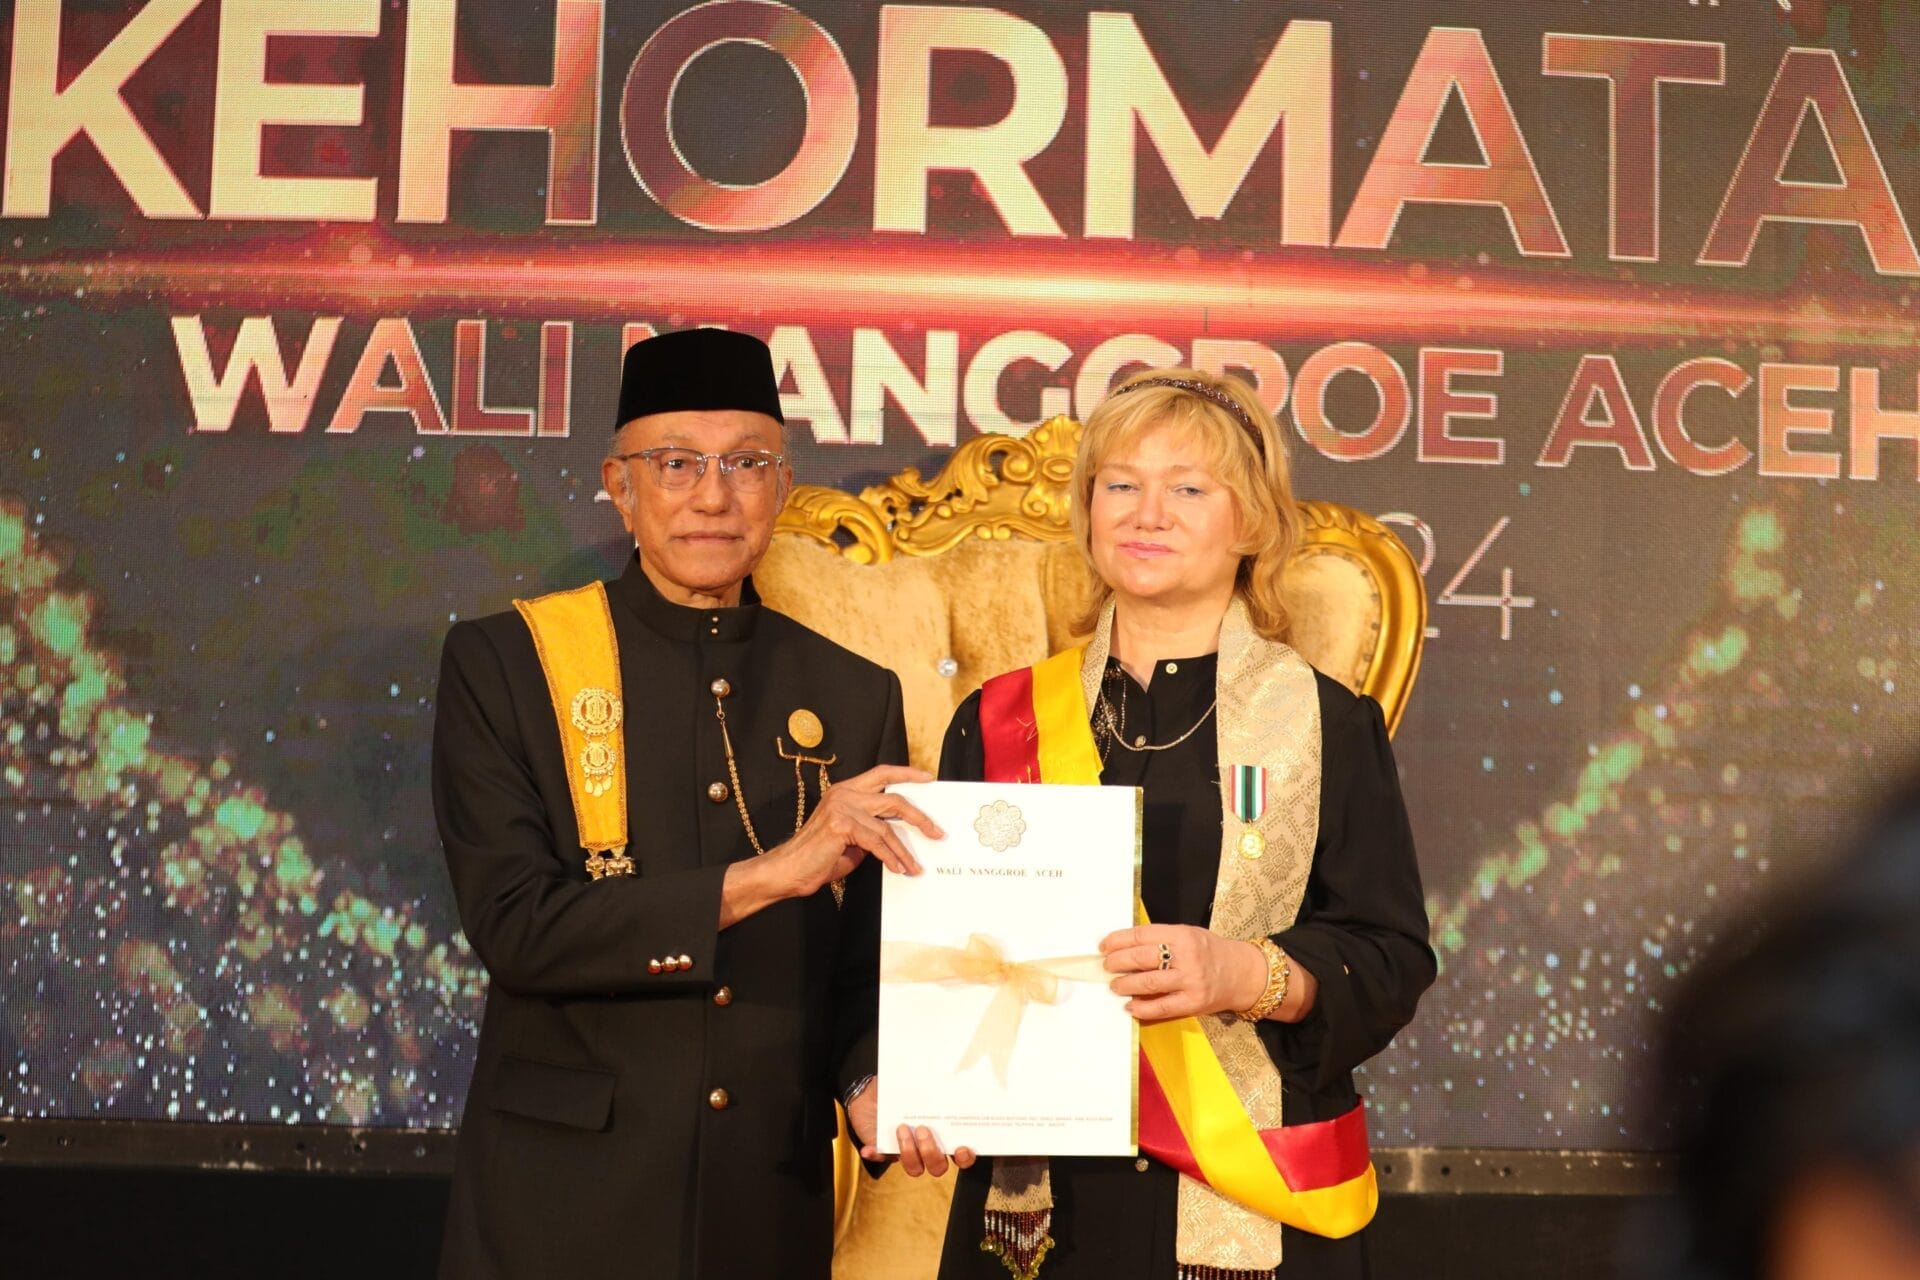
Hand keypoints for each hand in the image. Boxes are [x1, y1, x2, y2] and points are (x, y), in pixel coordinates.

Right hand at [767, 764, 941, 895]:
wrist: (788, 870)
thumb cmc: (817, 857)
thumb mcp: (850, 838)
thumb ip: (871, 829)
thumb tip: (898, 835)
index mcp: (845, 790)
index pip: (881, 773)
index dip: (907, 774)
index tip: (929, 779)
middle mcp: (844, 793)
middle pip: (893, 798)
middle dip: (919, 817)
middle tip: (936, 832)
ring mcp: (841, 807)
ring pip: (887, 825)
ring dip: (905, 849)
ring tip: (915, 865)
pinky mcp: (840, 825)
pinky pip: (876, 842)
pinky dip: (890, 857)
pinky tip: (897, 868)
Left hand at [848, 1077, 975, 1176]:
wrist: (870, 1094)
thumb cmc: (900, 1091)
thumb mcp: (916, 1086)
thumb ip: (928, 1086)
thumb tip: (942, 1076)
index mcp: (940, 1135)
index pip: (959, 1155)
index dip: (964, 1157)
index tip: (962, 1147)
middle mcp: (925, 1148)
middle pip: (938, 1167)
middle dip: (932, 1152)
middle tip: (922, 1129)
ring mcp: (905, 1153)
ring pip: (915, 1169)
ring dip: (909, 1152)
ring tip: (901, 1128)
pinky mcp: (883, 1152)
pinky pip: (881, 1158)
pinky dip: (877, 1154)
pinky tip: (872, 1148)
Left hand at [1100, 924, 1266, 1021]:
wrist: (1242, 973)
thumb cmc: (1210, 952)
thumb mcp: (1189, 934)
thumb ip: (1162, 939)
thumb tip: (1125, 946)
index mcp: (1183, 935)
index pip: (1142, 935)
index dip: (1119, 940)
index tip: (1105, 945)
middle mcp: (1187, 956)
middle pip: (1142, 958)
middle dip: (1118, 962)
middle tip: (1107, 966)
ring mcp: (1190, 981)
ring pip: (1149, 983)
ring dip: (1126, 984)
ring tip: (1114, 985)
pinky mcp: (1193, 1002)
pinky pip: (1162, 1007)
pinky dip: (1142, 1008)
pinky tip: (1130, 1006)